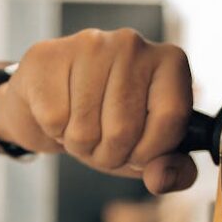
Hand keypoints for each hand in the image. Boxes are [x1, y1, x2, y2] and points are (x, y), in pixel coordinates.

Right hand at [0, 29, 196, 193]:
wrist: (51, 103)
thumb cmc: (108, 125)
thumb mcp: (148, 151)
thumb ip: (173, 171)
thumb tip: (161, 178)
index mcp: (169, 62)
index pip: (171, 117)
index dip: (151, 151)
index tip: (138, 153)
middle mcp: (132, 44)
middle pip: (124, 128)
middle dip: (110, 154)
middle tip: (103, 143)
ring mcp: (89, 45)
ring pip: (86, 129)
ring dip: (81, 146)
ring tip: (81, 128)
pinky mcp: (47, 57)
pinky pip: (54, 120)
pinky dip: (54, 132)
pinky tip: (60, 114)